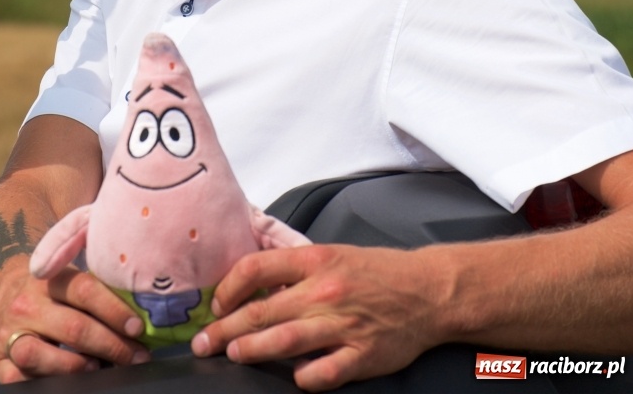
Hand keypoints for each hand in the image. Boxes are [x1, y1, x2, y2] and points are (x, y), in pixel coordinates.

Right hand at [0, 257, 149, 381]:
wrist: (5, 296)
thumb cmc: (55, 293)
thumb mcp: (70, 279)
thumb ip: (98, 289)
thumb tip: (142, 312)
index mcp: (51, 279)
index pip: (85, 290)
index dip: (114, 310)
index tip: (138, 327)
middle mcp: (28, 305)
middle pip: (73, 328)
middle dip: (111, 345)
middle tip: (136, 356)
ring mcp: (11, 335)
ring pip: (39, 355)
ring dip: (75, 366)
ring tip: (99, 368)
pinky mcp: (0, 363)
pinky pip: (19, 380)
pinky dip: (46, 384)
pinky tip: (70, 383)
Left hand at [191, 244, 441, 391]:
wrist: (427, 290)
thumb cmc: (377, 272)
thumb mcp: (333, 255)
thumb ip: (295, 269)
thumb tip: (253, 285)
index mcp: (316, 260)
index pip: (257, 268)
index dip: (229, 286)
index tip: (217, 303)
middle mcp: (325, 290)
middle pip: (262, 310)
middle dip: (226, 328)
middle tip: (205, 341)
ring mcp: (343, 324)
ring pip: (284, 341)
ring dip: (252, 349)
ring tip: (233, 355)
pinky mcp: (361, 355)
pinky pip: (322, 373)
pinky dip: (302, 378)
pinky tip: (292, 378)